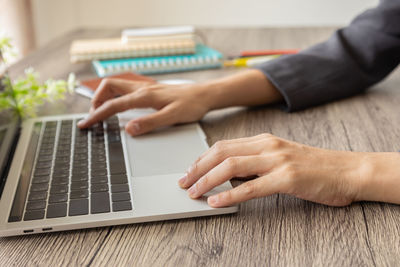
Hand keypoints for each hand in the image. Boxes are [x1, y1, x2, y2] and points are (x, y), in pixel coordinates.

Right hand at [77, 78, 211, 135]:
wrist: (205, 95)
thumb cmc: (192, 105)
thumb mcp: (173, 117)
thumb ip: (150, 122)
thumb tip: (129, 129)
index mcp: (145, 96)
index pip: (113, 104)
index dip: (97, 115)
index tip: (85, 124)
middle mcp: (143, 88)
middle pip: (109, 86)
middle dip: (96, 99)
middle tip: (93, 116)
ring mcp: (146, 87)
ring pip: (117, 85)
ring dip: (105, 96)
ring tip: (101, 111)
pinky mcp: (151, 90)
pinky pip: (126, 88)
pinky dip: (116, 95)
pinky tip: (120, 105)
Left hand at [178, 133, 366, 207]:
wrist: (347, 170)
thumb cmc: (313, 167)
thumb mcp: (279, 158)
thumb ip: (255, 163)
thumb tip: (228, 175)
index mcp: (263, 140)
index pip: (223, 146)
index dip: (201, 159)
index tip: (189, 171)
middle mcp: (267, 146)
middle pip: (221, 153)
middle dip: (197, 169)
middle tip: (183, 183)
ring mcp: (277, 160)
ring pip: (231, 167)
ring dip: (207, 181)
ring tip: (194, 193)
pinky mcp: (287, 178)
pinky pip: (251, 187)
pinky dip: (230, 195)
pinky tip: (216, 202)